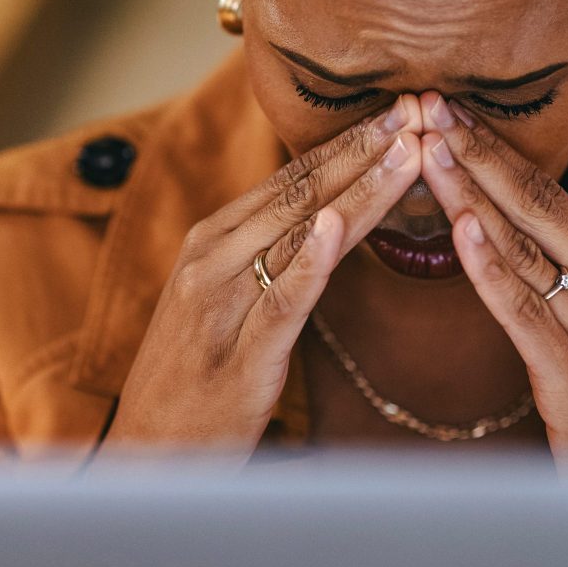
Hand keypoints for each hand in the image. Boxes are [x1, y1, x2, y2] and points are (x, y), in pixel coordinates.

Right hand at [92, 95, 423, 466]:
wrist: (149, 457)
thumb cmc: (195, 379)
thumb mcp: (222, 302)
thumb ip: (264, 255)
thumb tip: (323, 212)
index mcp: (212, 240)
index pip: (291, 179)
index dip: (349, 143)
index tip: (398, 111)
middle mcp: (212, 258)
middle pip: (301, 193)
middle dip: (364, 149)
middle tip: (418, 109)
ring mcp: (221, 304)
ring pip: (301, 234)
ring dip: (359, 189)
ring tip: (407, 151)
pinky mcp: (238, 356)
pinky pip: (281, 300)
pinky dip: (310, 260)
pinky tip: (339, 226)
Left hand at [416, 92, 567, 454]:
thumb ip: (560, 275)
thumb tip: (503, 224)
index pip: (547, 193)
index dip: (496, 147)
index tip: (451, 108)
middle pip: (537, 205)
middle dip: (479, 152)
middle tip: (430, 105)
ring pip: (524, 248)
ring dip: (472, 194)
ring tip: (431, 149)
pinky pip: (525, 312)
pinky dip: (492, 268)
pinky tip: (463, 232)